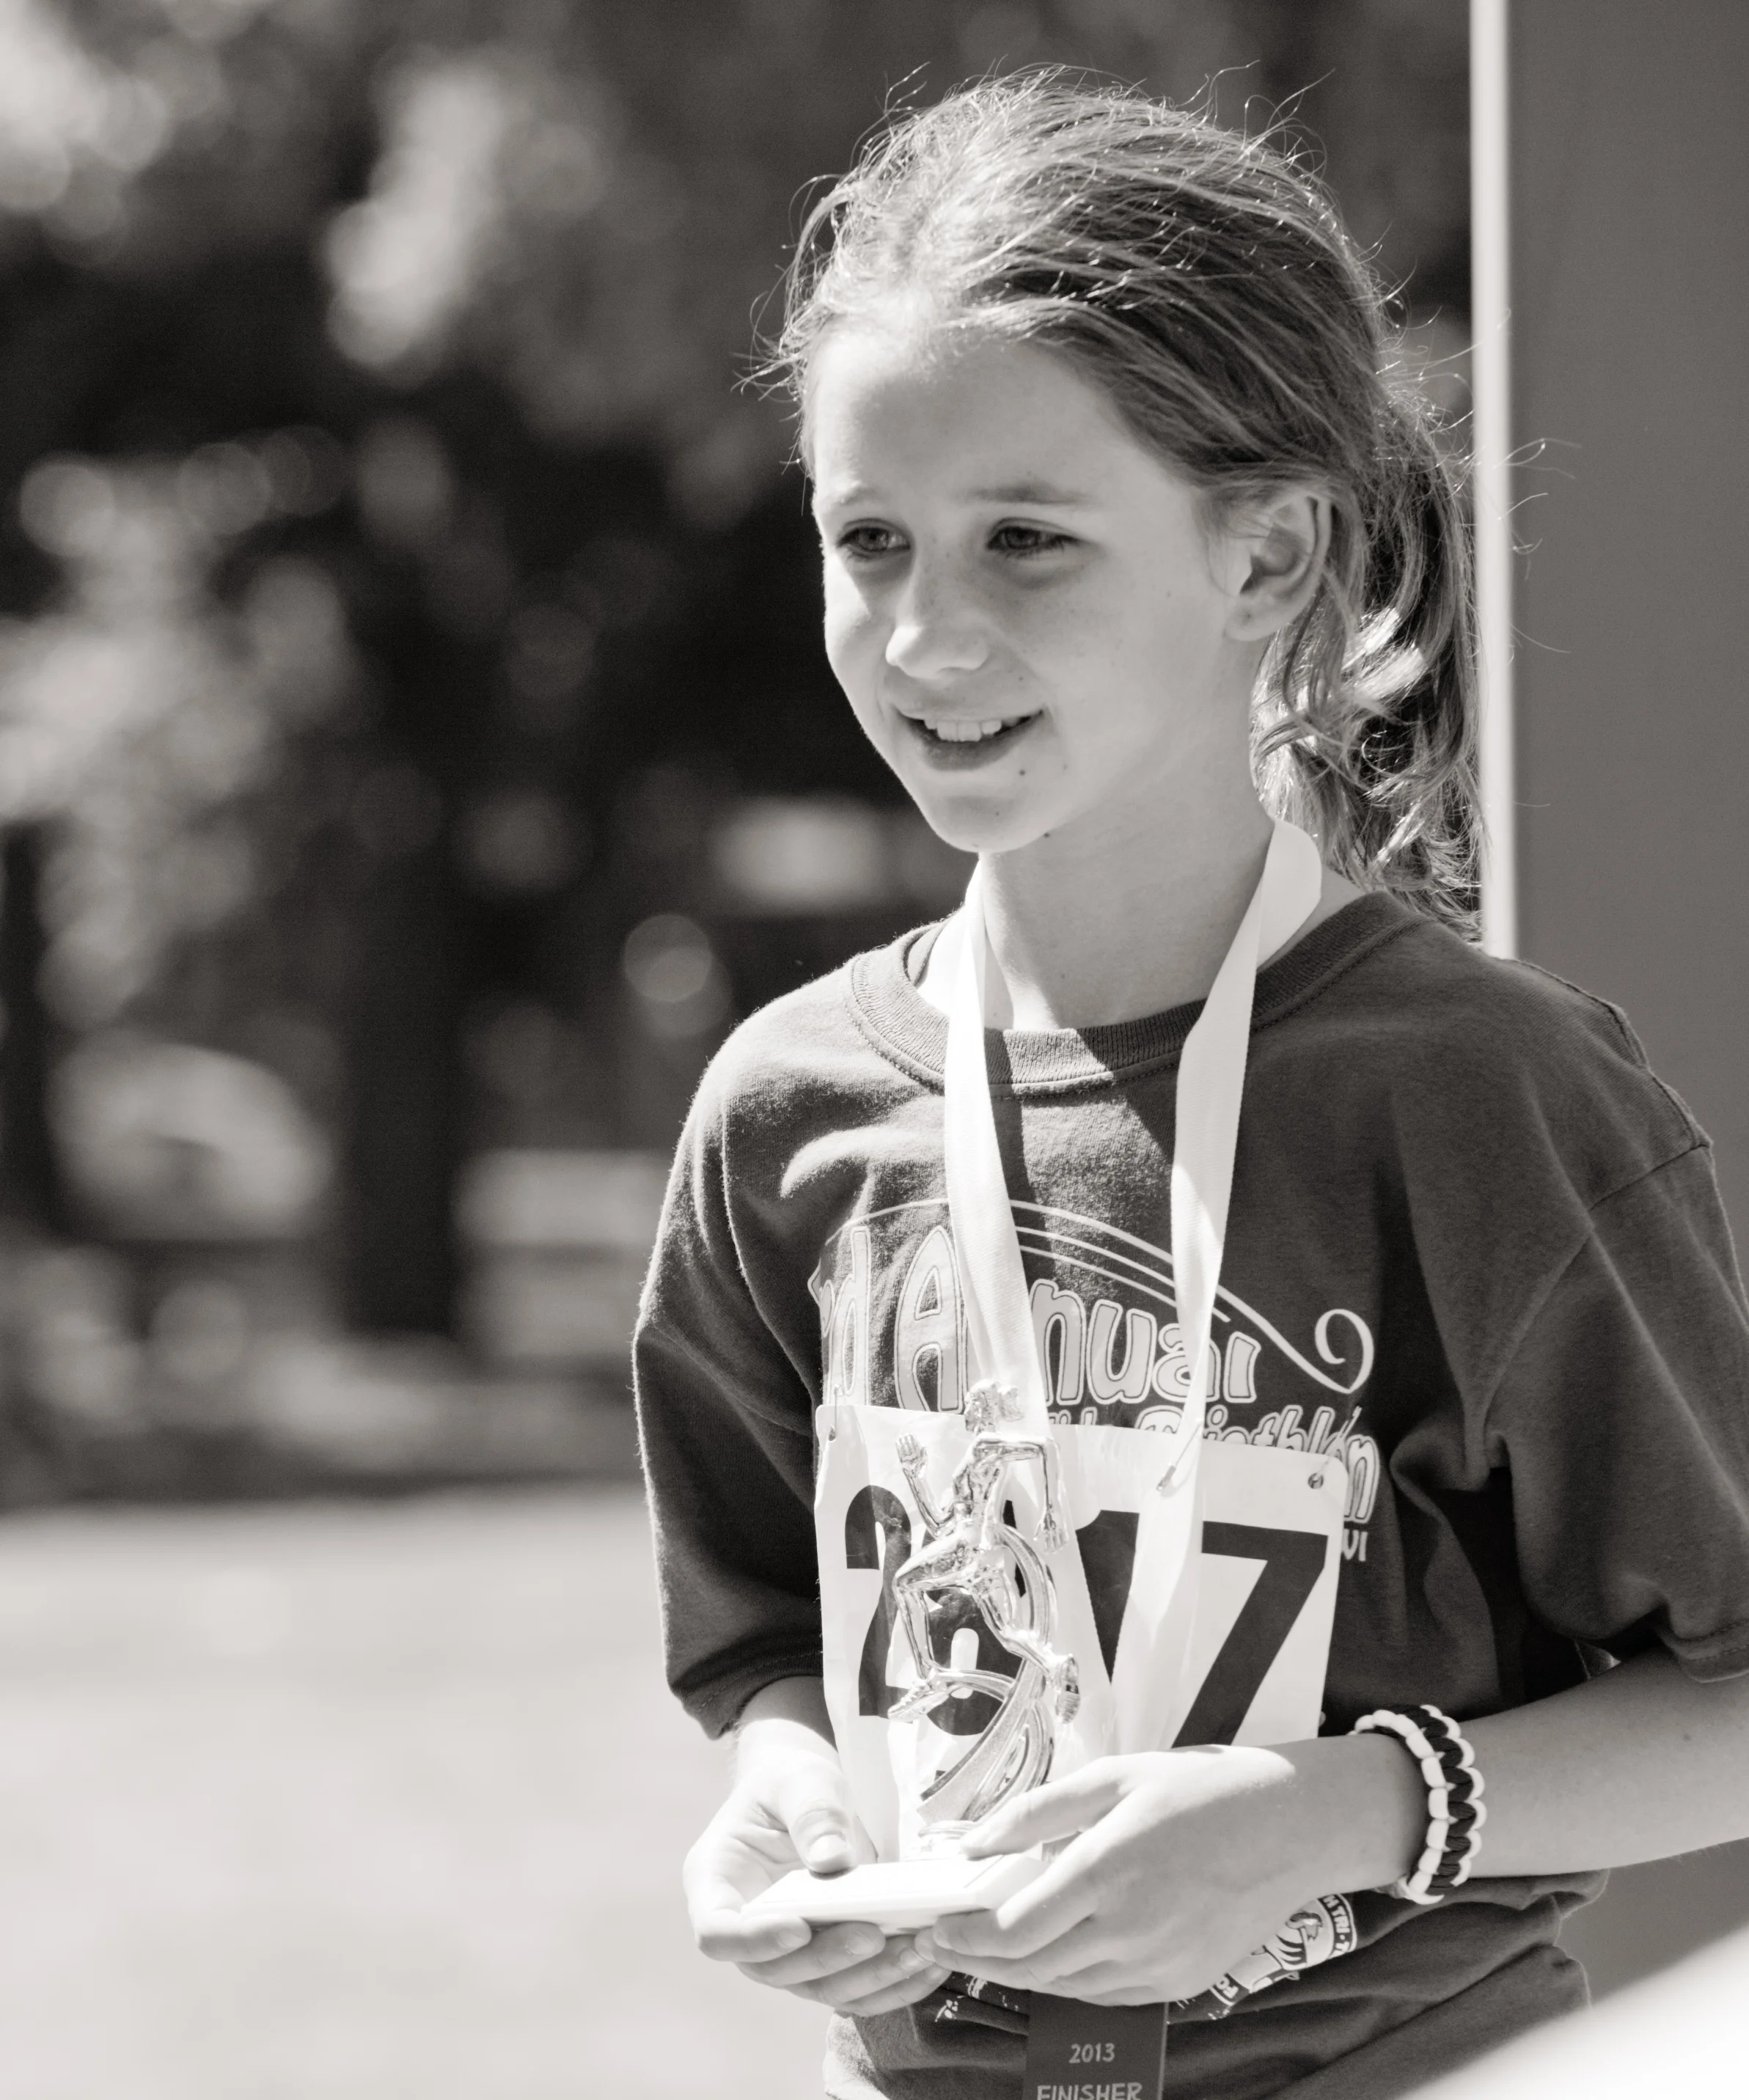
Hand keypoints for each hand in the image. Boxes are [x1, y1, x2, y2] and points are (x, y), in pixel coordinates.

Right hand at [683, 1696, 951, 2015]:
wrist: (807, 1794)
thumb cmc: (791, 1781)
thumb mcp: (799, 1780)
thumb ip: (812, 1814)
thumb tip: (833, 1861)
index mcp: (717, 1882)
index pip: (718, 1931)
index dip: (754, 1939)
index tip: (798, 1926)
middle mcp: (745, 1928)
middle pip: (774, 1970)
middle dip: (826, 1959)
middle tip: (874, 1936)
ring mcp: (784, 1950)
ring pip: (817, 1987)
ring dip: (867, 1979)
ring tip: (915, 1952)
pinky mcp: (824, 1958)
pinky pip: (852, 1986)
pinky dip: (889, 1984)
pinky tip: (926, 1965)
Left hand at [910, 1738, 1418, 2005]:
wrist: (1288, 1827)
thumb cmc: (1198, 1791)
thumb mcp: (1113, 1778)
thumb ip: (1037, 1812)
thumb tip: (974, 1843)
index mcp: (1107, 1870)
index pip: (1013, 1928)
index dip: (965, 1935)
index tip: (935, 1925)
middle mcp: (1129, 1929)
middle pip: (1031, 1966)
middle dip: (981, 1957)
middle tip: (947, 1939)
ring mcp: (1157, 1965)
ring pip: (1065, 1986)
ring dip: (1021, 1970)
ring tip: (992, 1943)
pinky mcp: (1179, 1984)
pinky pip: (1105, 1994)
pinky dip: (1069, 1978)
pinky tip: (1055, 1950)